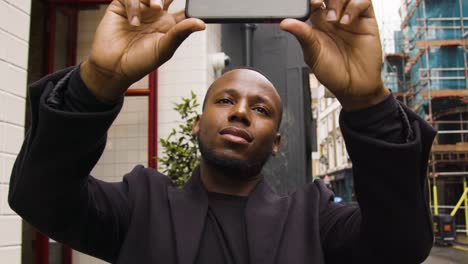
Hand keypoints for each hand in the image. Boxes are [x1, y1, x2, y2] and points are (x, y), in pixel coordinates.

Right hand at [81, 0, 205, 101]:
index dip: (191, 4)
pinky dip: (134, 5)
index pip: (184, 7)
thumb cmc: (140, 62)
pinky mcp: (121, 6)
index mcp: (169, 24)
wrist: (114, 68)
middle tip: (166, 4)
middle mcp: (155, 14)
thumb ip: (181, 33)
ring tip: (155, 8)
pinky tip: (133, 22)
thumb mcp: (165, 48)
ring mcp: (139, 9)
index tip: (194, 2)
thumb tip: (202, 24)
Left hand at [280, 0, 388, 110]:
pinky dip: (354, 6)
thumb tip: (284, 23)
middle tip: (317, 3)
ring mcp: (350, 18)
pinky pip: (363, 2)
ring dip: (337, 1)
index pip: (313, 2)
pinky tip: (346, 22)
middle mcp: (334, 18)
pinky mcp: (367, 21)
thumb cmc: (332, 73)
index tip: (308, 3)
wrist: (354, 87)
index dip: (310, 0)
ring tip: (333, 19)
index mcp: (318, 24)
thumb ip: (302, 35)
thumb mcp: (313, 54)